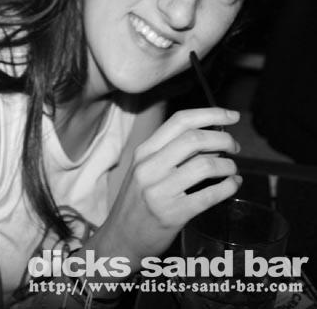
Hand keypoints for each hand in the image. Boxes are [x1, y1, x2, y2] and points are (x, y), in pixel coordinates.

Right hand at [96, 107, 240, 267]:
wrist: (120, 239)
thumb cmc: (137, 203)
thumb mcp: (146, 171)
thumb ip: (172, 153)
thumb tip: (213, 141)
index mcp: (144, 151)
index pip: (180, 121)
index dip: (211, 114)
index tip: (232, 116)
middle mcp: (148, 167)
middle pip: (194, 139)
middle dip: (223, 139)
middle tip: (234, 148)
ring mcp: (159, 191)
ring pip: (205, 165)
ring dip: (228, 165)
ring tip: (232, 170)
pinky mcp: (171, 214)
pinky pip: (209, 195)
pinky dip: (228, 187)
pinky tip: (232, 186)